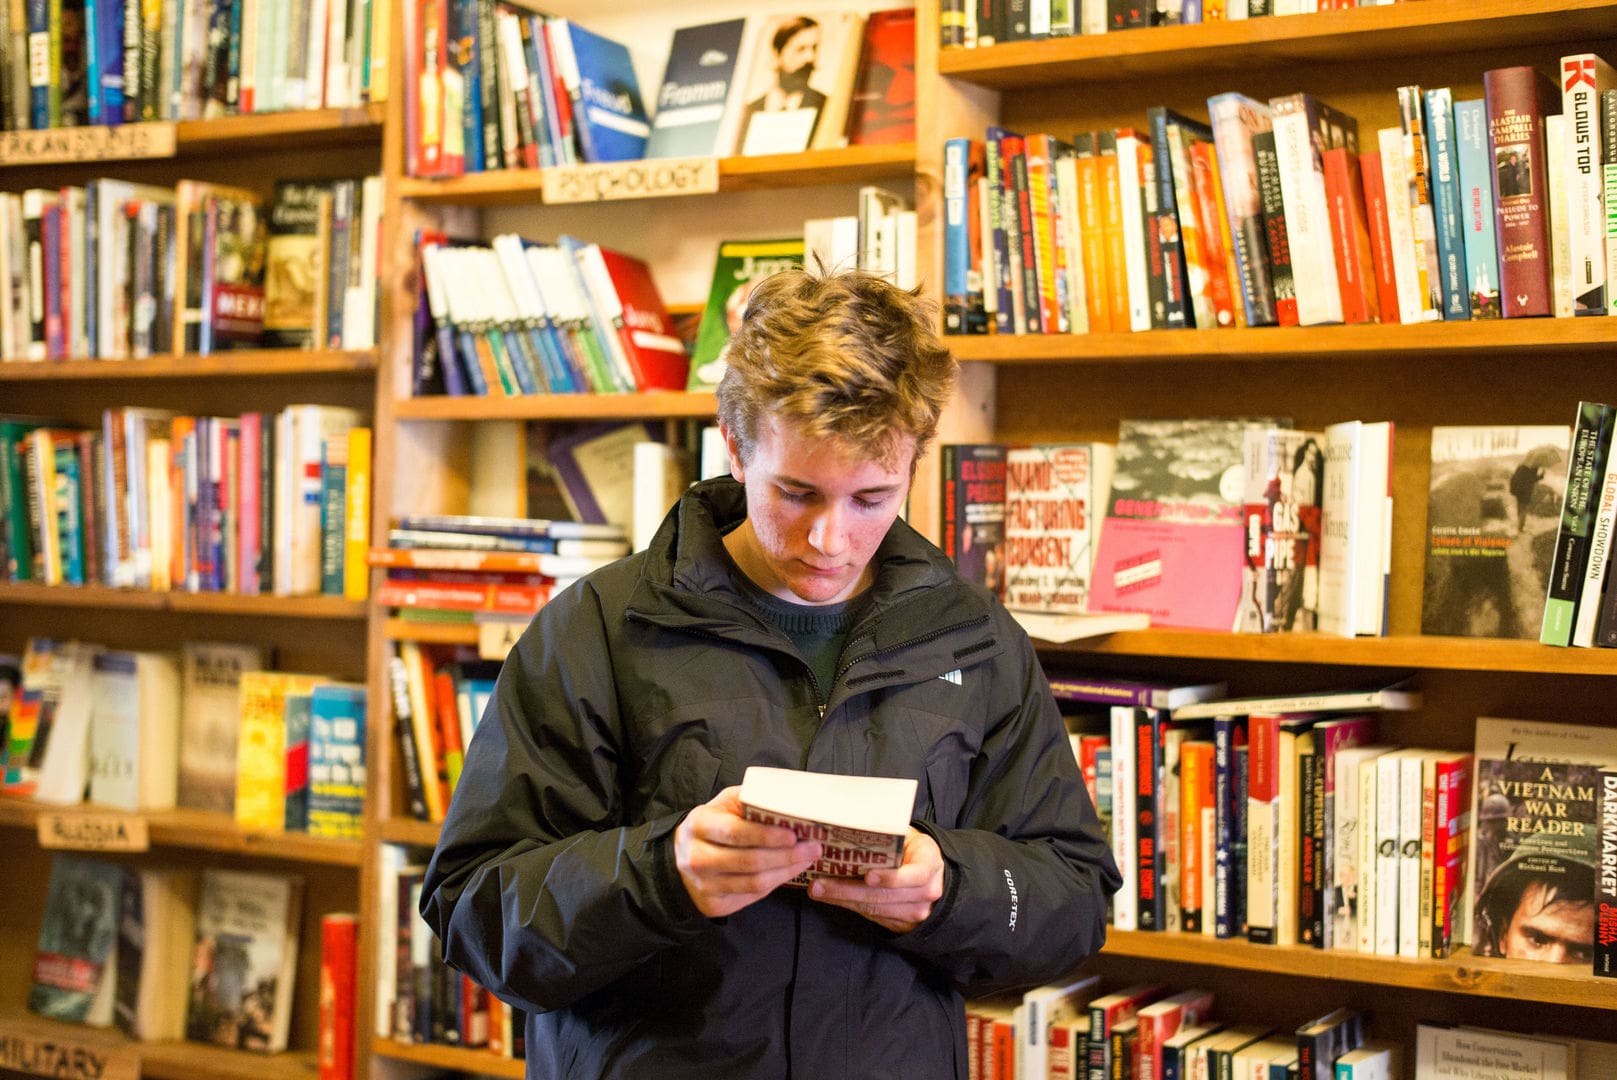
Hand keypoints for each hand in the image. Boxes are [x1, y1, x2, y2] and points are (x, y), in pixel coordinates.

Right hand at [674, 786, 822, 917]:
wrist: (684, 855)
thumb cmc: (714, 823)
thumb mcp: (725, 803)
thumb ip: (751, 797)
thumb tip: (791, 796)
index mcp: (699, 825)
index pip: (736, 832)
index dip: (766, 835)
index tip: (793, 835)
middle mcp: (696, 858)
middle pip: (749, 861)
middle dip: (787, 855)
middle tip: (813, 848)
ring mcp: (703, 885)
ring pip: (754, 882)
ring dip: (787, 871)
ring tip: (808, 859)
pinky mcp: (713, 904)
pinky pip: (752, 896)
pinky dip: (775, 883)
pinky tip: (790, 872)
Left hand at [806, 829, 945, 932]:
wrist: (931, 876)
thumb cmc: (913, 850)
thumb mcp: (909, 836)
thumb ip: (890, 832)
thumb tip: (852, 820)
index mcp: (930, 864)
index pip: (915, 875)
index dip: (891, 878)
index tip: (868, 876)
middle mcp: (927, 892)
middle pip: (886, 896)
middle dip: (849, 890)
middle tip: (820, 884)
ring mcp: (916, 912)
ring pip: (875, 908)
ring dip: (843, 899)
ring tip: (818, 890)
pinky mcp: (902, 924)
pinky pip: (873, 915)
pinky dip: (850, 905)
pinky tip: (832, 897)